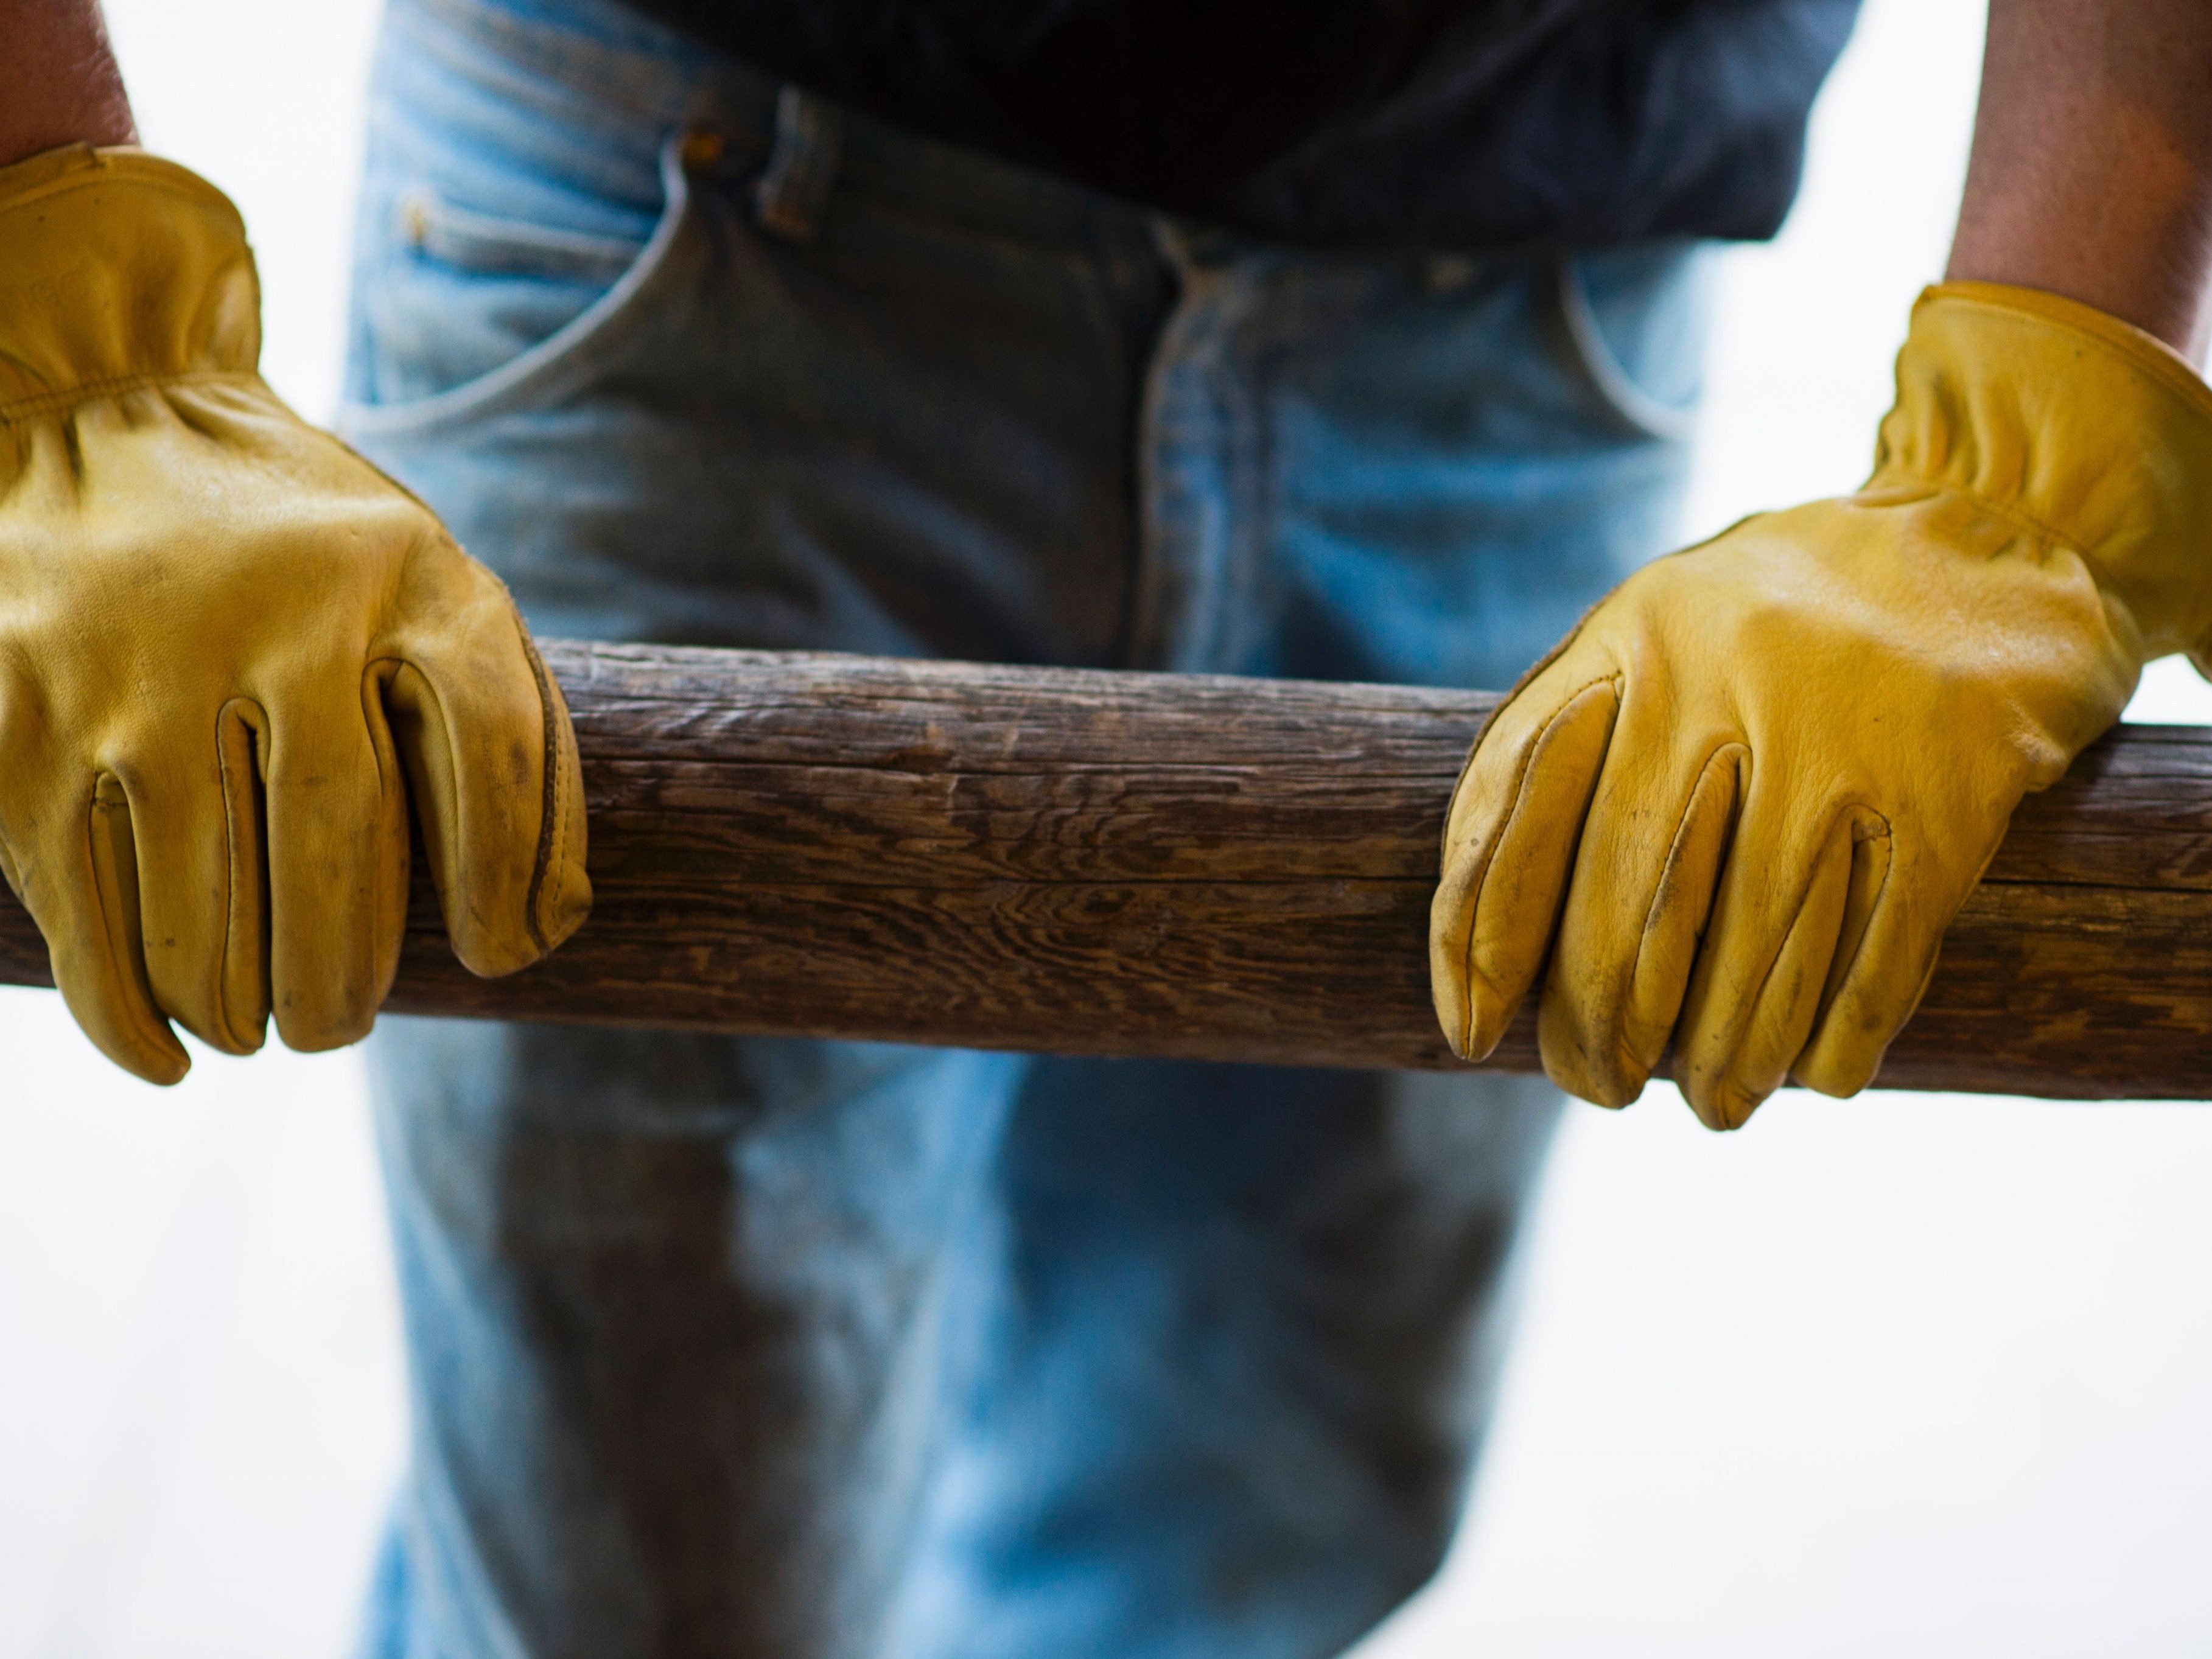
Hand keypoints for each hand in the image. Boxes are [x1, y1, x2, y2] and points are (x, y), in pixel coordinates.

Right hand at [0, 145, 589, 1082]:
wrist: (96, 413)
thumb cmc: (311, 556)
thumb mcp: (435, 590)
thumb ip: (508, 733)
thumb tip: (539, 934)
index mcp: (404, 581)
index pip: (495, 752)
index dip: (509, 877)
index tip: (499, 957)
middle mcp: (270, 621)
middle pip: (337, 861)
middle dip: (345, 984)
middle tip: (338, 1026)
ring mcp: (130, 674)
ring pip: (200, 913)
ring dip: (240, 1008)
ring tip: (265, 1030)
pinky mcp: (15, 725)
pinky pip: (80, 914)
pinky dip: (125, 1012)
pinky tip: (165, 1052)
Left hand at [1430, 283, 2211, 1127]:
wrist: (1983, 535)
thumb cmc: (1773, 622)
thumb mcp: (1649, 632)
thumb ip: (1565, 742)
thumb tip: (1481, 945)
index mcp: (1629, 641)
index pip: (1511, 811)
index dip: (1476, 939)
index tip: (1470, 1031)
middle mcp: (1721, 683)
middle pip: (1628, 903)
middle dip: (1599, 1025)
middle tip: (1598, 1087)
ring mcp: (1839, 740)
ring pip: (1753, 945)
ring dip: (1725, 1054)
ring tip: (1712, 1104)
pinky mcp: (1950, 792)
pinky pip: (1876, 952)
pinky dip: (1840, 1034)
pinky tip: (1817, 1075)